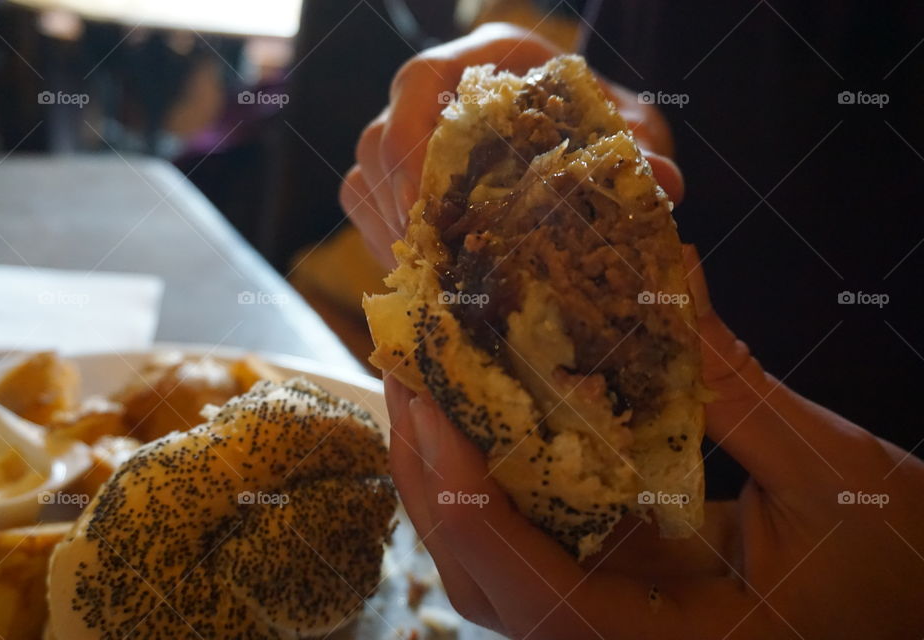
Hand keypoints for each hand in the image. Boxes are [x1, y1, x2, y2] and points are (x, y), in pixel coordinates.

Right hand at [340, 22, 682, 268]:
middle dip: (405, 208)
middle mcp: (426, 97)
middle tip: (439, 262)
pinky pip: (369, 214)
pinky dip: (394, 248)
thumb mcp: (621, 127)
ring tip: (438, 279)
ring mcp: (400, 139)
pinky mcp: (392, 181)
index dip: (414, 143)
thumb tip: (665, 183)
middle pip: (381, 143)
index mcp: (479, 62)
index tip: (430, 204)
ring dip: (398, 236)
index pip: (420, 83)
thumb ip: (635, 147)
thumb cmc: (593, 121)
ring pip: (368, 183)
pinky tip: (431, 278)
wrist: (573, 132)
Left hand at [384, 245, 923, 638]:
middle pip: (487, 583)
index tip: (430, 409)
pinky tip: (491, 417)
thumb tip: (666, 284)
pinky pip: (537, 543)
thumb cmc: (908, 575)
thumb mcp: (832, 478)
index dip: (470, 502)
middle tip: (410, 381)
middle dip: (434, 483)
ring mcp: (618, 620)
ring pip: (499, 568)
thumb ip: (738, 392)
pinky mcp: (623, 590)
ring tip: (431, 389)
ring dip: (453, 481)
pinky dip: (501, 481)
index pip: (538, 594)